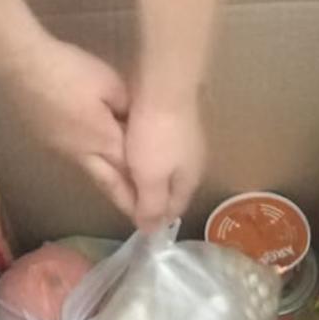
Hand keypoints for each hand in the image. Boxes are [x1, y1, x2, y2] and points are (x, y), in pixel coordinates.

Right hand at [5, 35, 135, 219]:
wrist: (21, 66)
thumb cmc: (69, 71)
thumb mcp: (111, 84)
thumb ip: (129, 107)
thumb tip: (137, 123)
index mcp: (103, 140)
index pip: (131, 174)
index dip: (147, 192)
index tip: (162, 207)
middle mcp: (82, 154)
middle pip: (111, 184)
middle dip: (128, 203)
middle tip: (144, 222)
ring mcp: (62, 150)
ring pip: (94, 175)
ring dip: (111, 188)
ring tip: (125, 198)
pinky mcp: (48, 141)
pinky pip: (79, 162)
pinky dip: (95, 169)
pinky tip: (99, 166)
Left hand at [125, 95, 205, 232]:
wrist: (164, 87)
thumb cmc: (156, 137)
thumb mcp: (151, 178)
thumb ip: (151, 205)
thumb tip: (153, 232)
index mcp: (190, 179)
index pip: (174, 209)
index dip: (155, 218)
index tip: (135, 221)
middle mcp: (192, 161)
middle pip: (171, 188)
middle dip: (152, 197)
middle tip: (126, 199)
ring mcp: (185, 139)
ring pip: (165, 167)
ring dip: (148, 175)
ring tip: (126, 176)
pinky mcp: (174, 121)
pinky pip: (160, 148)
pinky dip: (146, 155)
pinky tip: (132, 150)